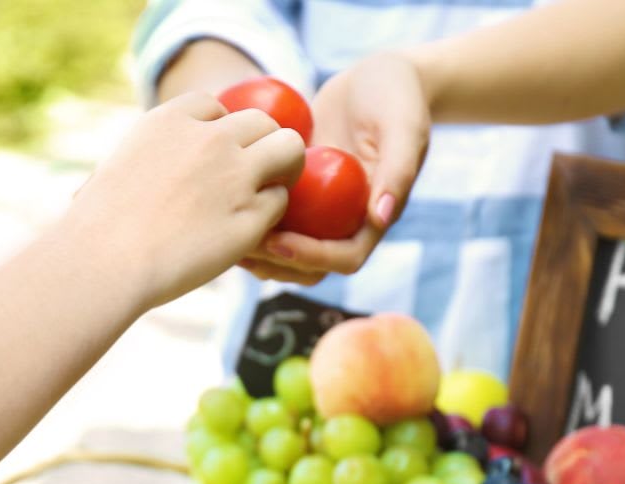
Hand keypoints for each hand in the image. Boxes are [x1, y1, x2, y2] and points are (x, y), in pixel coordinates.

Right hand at [65, 92, 304, 308]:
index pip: (215, 106)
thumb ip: (147, 158)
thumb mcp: (118, 168)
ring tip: (267, 196)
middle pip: (263, 122)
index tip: (213, 157)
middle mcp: (211, 139)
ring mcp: (235, 176)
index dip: (220, 131)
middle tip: (255, 175)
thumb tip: (140, 174)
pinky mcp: (250, 217)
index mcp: (172, 119)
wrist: (106, 260)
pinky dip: (270, 216)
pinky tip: (250, 232)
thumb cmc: (98, 226)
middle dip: (262, 146)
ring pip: (289, 150)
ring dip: (284, 171)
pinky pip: (279, 203)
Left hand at [240, 51, 430, 283]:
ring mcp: (319, 211)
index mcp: (373, 218)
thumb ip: (398, 169)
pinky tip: (221, 205)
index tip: (278, 242)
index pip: (345, 259)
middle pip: (310, 266)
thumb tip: (379, 217)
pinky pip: (272, 217)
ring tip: (223, 233)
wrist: (377, 76)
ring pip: (286, 250)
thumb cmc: (396, 96)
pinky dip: (248, 218)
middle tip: (241, 245)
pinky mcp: (298, 193)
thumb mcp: (404, 126)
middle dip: (276, 263)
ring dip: (257, 252)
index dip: (311, 258)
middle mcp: (344, 222)